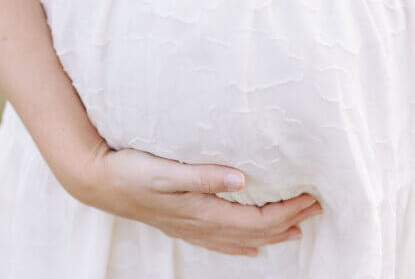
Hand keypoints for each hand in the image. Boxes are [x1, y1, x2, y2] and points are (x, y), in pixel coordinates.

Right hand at [79, 143, 322, 255]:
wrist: (97, 181)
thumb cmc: (130, 171)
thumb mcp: (166, 170)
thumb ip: (203, 175)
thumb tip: (242, 179)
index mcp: (203, 211)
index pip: (257, 219)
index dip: (287, 211)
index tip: (311, 198)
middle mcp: (200, 224)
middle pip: (255, 230)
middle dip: (288, 220)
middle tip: (317, 206)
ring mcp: (190, 227)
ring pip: (241, 238)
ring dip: (271, 232)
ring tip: (296, 228)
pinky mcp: (181, 222)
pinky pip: (221, 240)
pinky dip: (242, 242)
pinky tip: (250, 244)